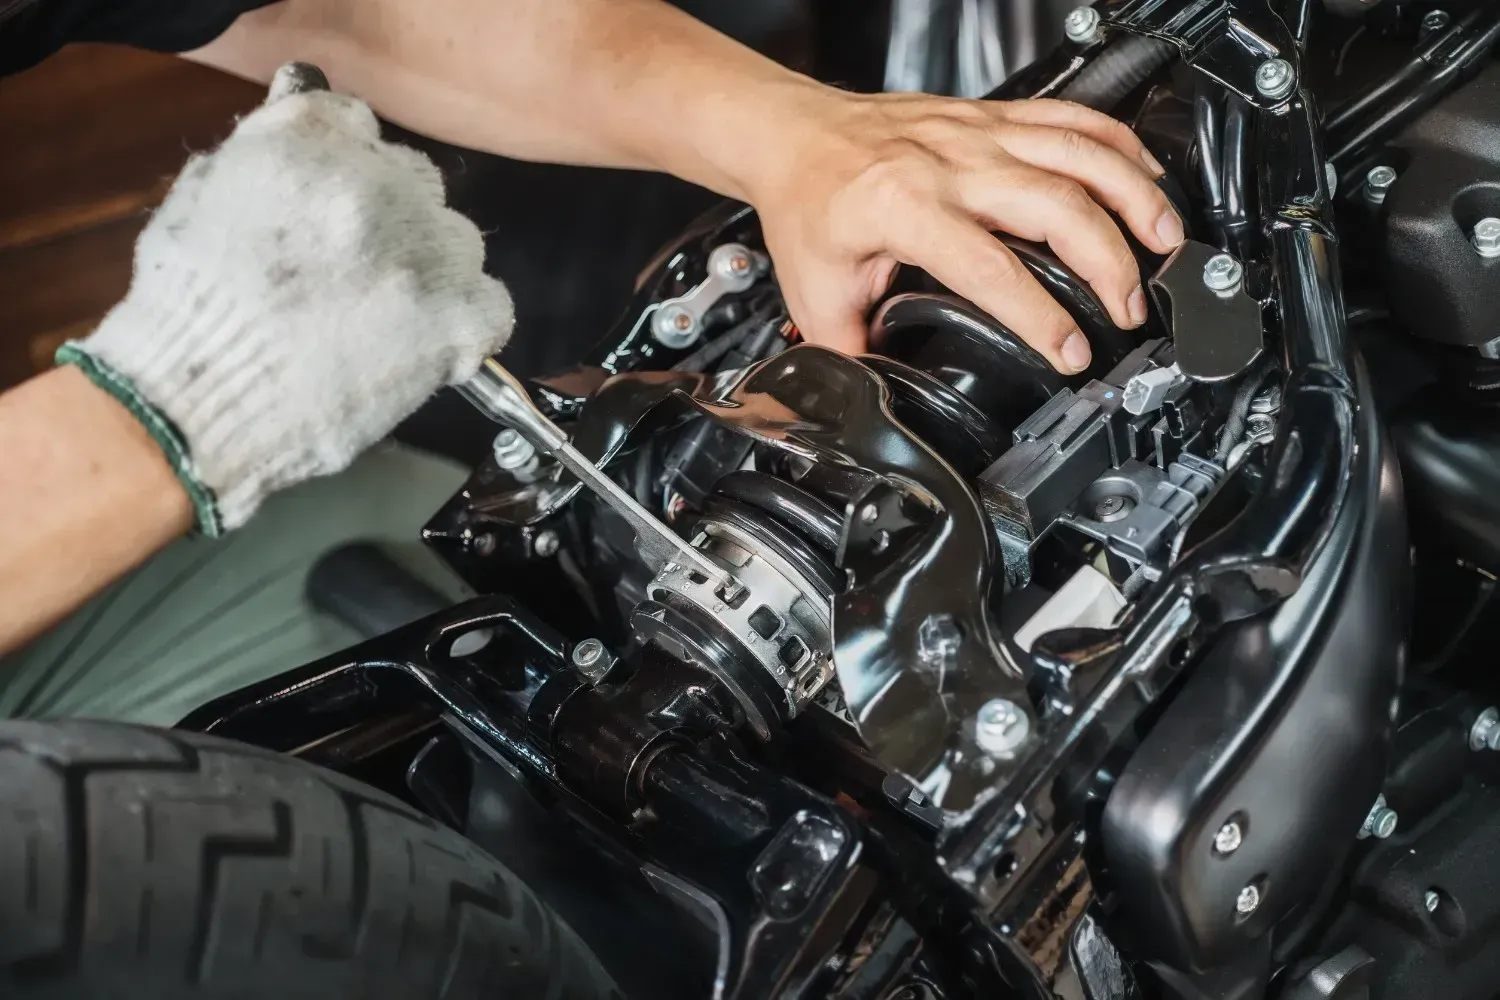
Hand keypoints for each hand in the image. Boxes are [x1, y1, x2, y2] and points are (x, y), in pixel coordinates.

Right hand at [58, 65, 513, 534]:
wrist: (199, 408)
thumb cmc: (186, 311)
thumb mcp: (198, 198)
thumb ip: (259, 148)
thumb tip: (298, 97)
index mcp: (309, 138)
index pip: (353, 122)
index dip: (339, 169)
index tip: (324, 206)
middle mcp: (379, 181)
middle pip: (412, 179)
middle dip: (387, 218)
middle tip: (346, 272)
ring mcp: (428, 251)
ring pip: (456, 241)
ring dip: (428, 270)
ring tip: (378, 317)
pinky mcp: (459, 319)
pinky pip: (490, 305)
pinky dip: (463, 323)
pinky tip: (422, 345)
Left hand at [746, 90, 1184, 372]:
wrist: (793, 136)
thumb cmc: (808, 205)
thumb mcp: (818, 294)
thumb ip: (852, 356)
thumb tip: (875, 405)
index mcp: (904, 209)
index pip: (992, 269)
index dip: (1040, 318)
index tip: (1072, 354)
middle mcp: (950, 163)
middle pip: (1056, 206)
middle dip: (1109, 265)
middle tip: (1130, 312)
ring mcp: (977, 133)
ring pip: (1078, 153)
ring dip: (1133, 199)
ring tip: (1166, 245)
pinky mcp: (992, 117)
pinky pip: (1071, 118)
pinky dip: (1119, 146)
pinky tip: (1146, 178)